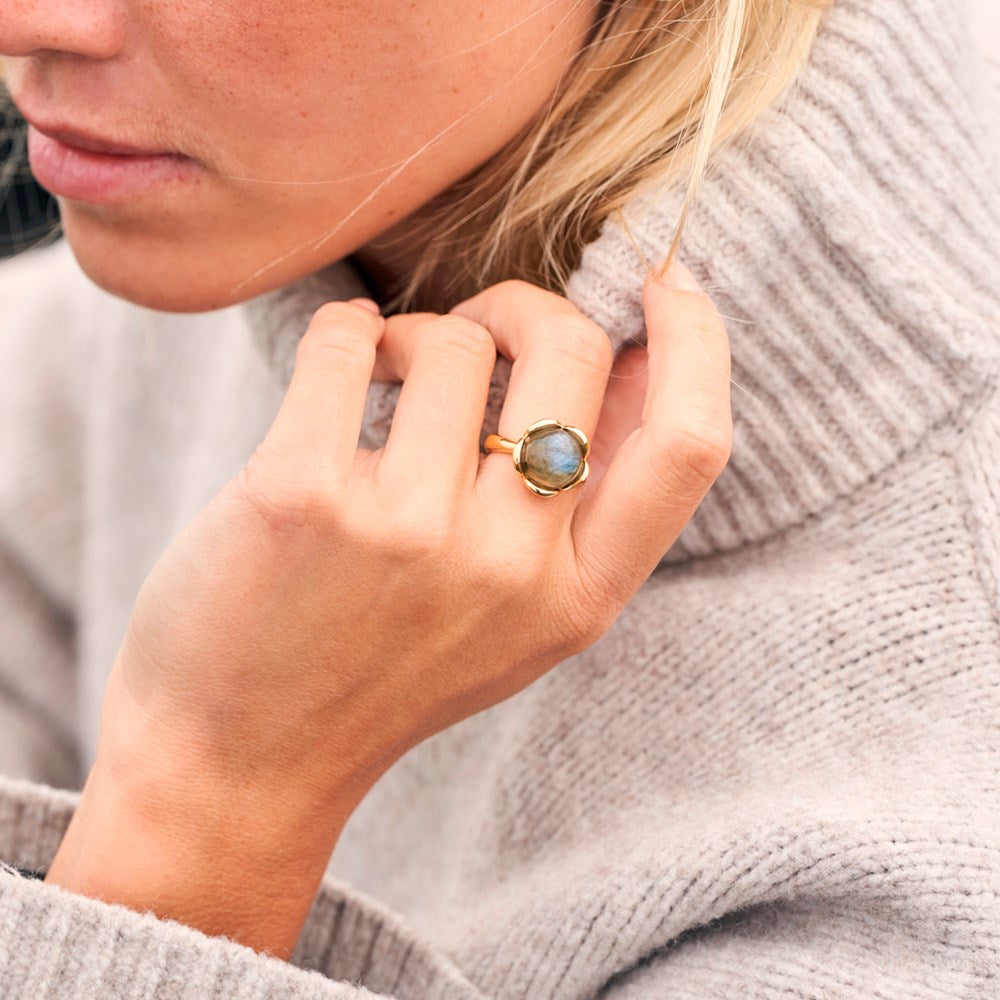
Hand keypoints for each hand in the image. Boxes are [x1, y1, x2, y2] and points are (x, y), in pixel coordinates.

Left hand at [48, 260, 730, 956]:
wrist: (243, 758)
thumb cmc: (386, 668)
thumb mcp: (519, 620)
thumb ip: (583, 505)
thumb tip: (631, 354)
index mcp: (579, 600)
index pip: (689, 445)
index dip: (698, 340)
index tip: (669, 280)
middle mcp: (509, 570)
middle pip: (570, 350)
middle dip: (522, 307)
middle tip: (477, 330)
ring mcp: (408, 535)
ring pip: (455, 341)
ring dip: (419, 334)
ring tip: (386, 380)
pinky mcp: (302, 497)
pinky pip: (347, 340)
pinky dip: (345, 330)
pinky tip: (339, 361)